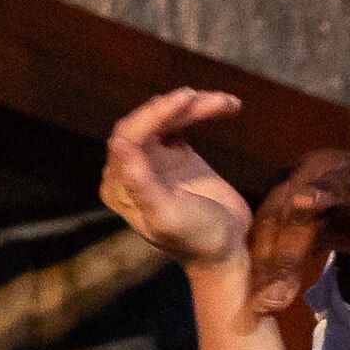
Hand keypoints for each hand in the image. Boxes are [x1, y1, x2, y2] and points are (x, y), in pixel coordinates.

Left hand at [103, 87, 254, 271]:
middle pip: (147, 122)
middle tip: (202, 99)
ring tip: (225, 102)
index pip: (127, 136)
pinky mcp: (176, 153)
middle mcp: (131, 169)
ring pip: (168, 118)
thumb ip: (141, 184)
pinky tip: (226, 106)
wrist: (229, 251)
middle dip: (176, 107)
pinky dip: (203, 110)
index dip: (153, 114)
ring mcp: (154, 159)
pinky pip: (183, 121)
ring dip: (196, 106)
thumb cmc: (198, 240)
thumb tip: (119, 144)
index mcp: (119, 186)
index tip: (184, 100)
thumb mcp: (168, 216)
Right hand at [247, 147, 349, 319]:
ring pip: (270, 219)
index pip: (341, 184)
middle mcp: (321, 171)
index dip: (321, 193)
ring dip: (263, 262)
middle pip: (293, 207)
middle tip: (271, 300)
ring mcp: (296, 182)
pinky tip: (254, 293)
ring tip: (260, 303)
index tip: (299, 202)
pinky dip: (259, 260)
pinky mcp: (279, 199)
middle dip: (281, 253)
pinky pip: (263, 229)